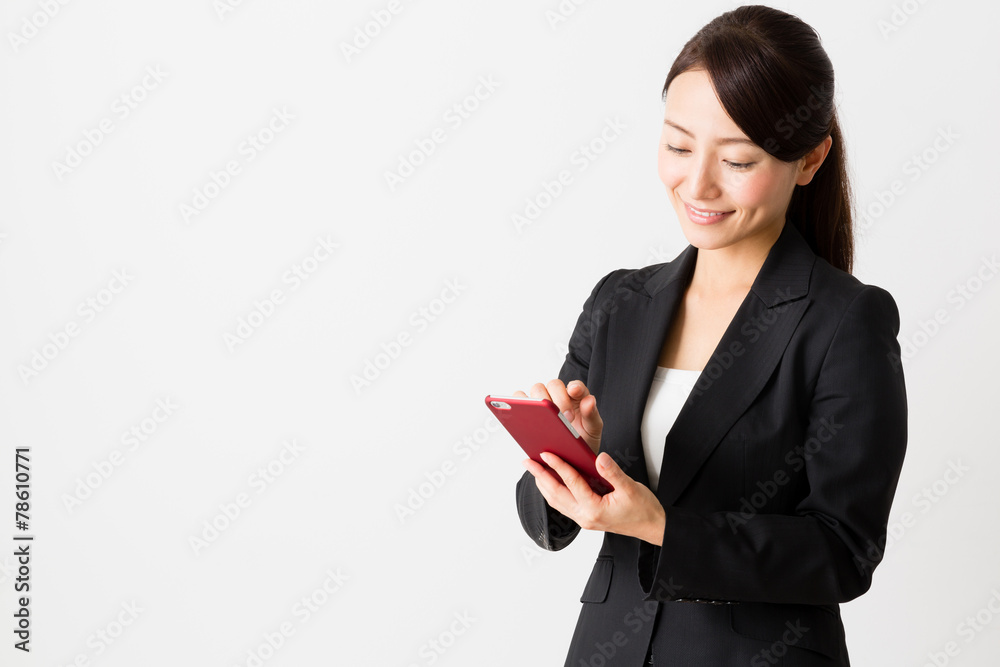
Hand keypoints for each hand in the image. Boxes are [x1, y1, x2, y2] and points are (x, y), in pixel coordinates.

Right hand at [512, 379, 601, 454]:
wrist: (568, 458)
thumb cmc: (582, 440)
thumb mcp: (592, 430)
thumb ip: (592, 415)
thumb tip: (589, 400)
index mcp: (577, 397)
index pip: (575, 386)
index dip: (574, 387)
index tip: (574, 392)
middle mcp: (559, 395)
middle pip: (554, 385)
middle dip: (559, 398)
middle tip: (566, 417)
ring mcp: (542, 401)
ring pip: (536, 389)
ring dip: (540, 400)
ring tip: (545, 419)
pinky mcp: (527, 408)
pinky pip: (518, 399)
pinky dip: (518, 402)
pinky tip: (523, 415)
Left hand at [522, 450, 665, 544]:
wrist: (652, 527)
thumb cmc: (643, 509)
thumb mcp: (630, 487)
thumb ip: (612, 472)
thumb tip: (599, 458)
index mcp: (595, 509)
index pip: (572, 483)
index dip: (558, 466)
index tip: (546, 454)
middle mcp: (585, 517)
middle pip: (556, 494)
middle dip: (540, 476)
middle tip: (528, 462)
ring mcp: (584, 519)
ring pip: (557, 501)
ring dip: (544, 485)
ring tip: (534, 470)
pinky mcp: (586, 517)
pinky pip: (564, 505)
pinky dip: (554, 492)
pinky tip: (550, 482)